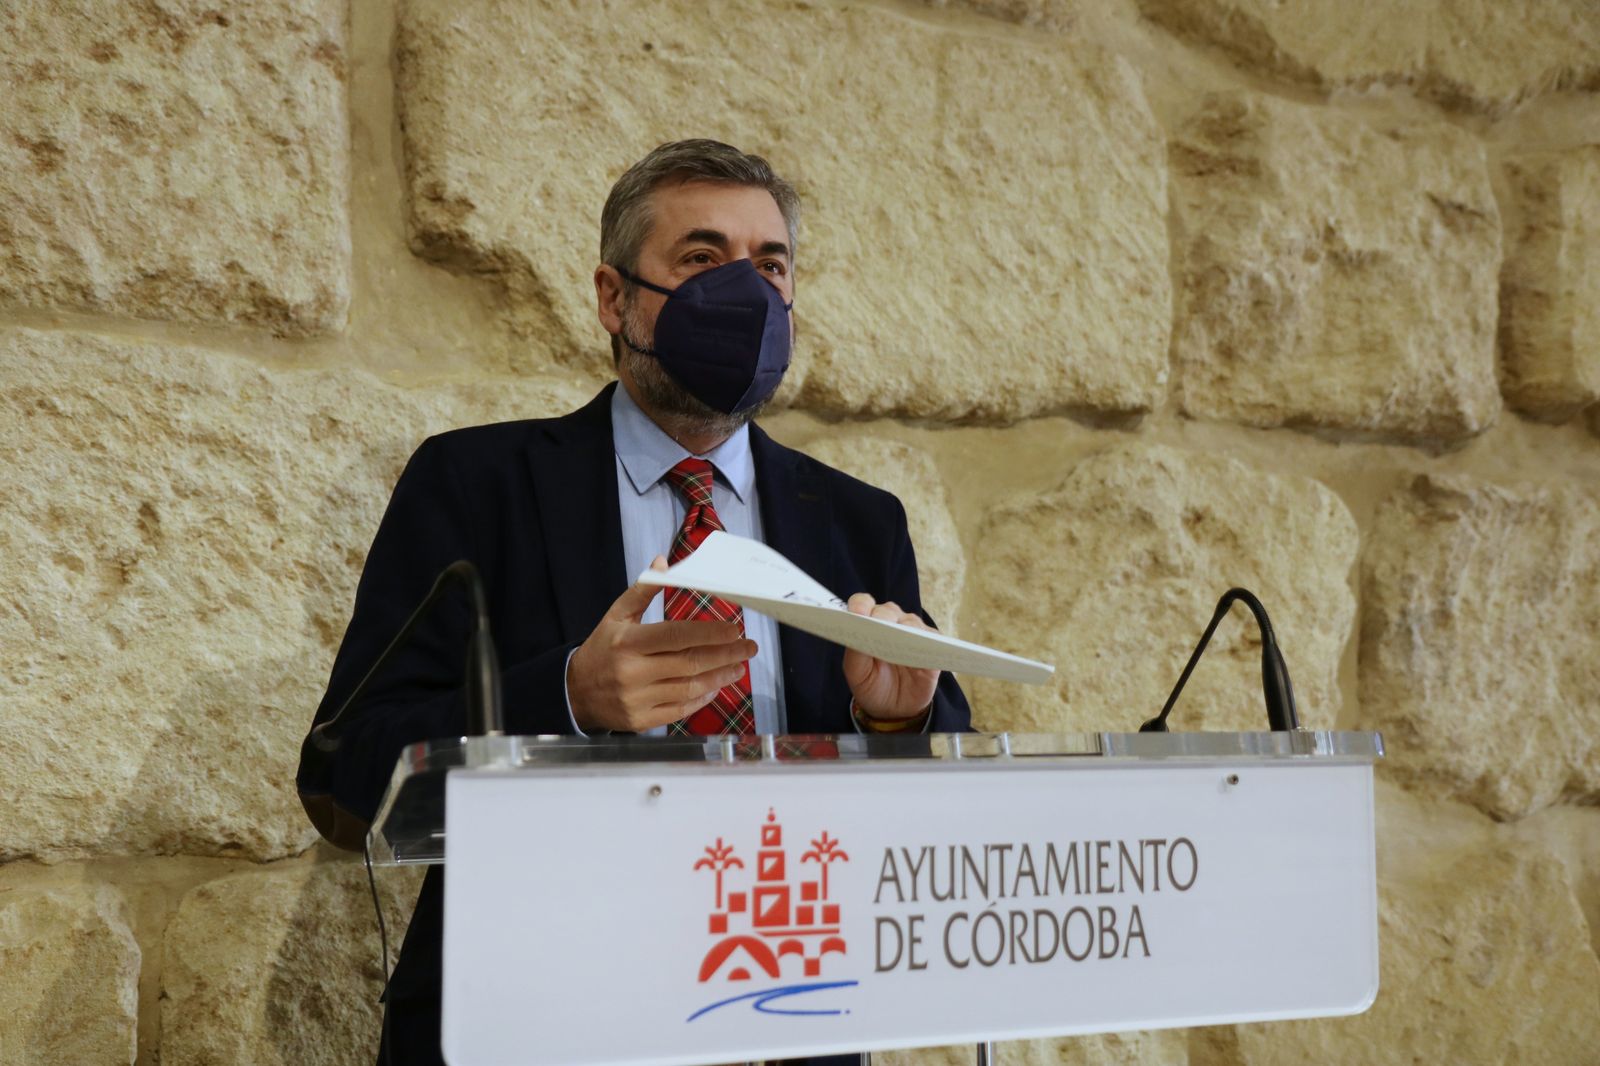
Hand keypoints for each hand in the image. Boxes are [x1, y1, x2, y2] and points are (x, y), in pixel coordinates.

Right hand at [567, 556, 756, 732]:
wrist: (575, 693)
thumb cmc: (602, 648)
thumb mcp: (617, 615)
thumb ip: (643, 590)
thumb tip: (664, 562)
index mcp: (627, 642)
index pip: (676, 635)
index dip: (708, 632)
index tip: (734, 628)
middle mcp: (632, 672)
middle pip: (689, 663)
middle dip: (725, 655)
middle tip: (748, 647)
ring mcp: (637, 700)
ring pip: (689, 688)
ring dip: (719, 677)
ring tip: (739, 666)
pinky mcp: (641, 721)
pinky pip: (681, 710)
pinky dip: (702, 698)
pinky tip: (716, 686)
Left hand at [842, 593, 938, 718]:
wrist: (893, 710)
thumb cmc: (872, 685)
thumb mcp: (857, 673)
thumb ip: (855, 652)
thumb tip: (858, 631)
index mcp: (869, 624)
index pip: (864, 604)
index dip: (860, 606)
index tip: (857, 613)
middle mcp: (892, 623)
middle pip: (888, 611)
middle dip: (882, 617)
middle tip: (878, 626)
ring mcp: (914, 633)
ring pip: (911, 622)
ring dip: (906, 629)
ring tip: (900, 638)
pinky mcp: (934, 646)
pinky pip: (934, 639)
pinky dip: (929, 642)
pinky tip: (923, 649)